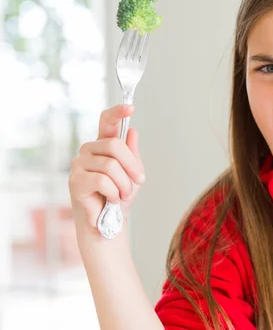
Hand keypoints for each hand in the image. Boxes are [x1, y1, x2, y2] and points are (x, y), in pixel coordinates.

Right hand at [69, 104, 145, 234]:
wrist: (109, 222)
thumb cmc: (119, 196)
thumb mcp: (132, 173)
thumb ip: (131, 153)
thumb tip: (132, 131)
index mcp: (103, 145)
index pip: (106, 122)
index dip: (117, 112)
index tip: (131, 107)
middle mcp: (89, 150)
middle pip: (115, 145)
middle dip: (132, 166)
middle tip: (138, 182)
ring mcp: (79, 164)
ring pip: (111, 166)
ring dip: (124, 185)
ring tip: (123, 196)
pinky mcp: (75, 180)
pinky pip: (103, 181)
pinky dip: (114, 193)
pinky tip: (111, 200)